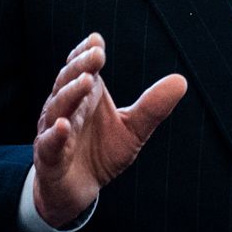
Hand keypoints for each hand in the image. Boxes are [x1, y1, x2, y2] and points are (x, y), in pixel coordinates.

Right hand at [32, 33, 186, 228]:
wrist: (78, 190)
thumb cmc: (101, 152)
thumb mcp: (133, 130)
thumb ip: (153, 107)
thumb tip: (181, 80)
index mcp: (84, 98)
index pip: (81, 69)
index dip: (86, 54)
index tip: (97, 40)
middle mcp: (66, 110)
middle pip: (68, 83)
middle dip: (80, 67)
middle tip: (96, 54)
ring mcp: (54, 132)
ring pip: (57, 108)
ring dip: (70, 94)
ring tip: (86, 82)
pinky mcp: (50, 159)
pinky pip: (49, 144)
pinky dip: (55, 134)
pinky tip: (65, 125)